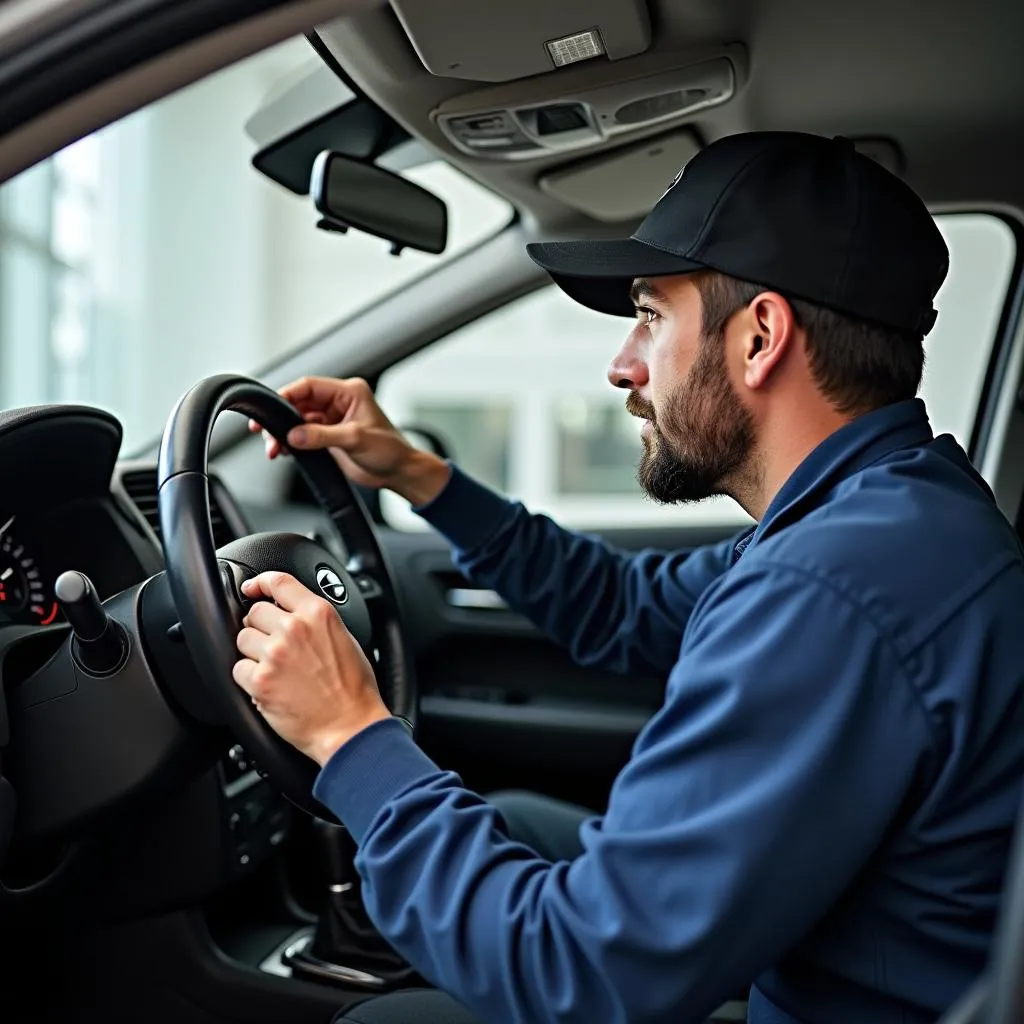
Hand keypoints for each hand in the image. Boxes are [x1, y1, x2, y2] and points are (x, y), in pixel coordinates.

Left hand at [233, 571, 390, 765]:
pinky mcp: (260, 681)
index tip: (251, 588)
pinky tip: (269, 686)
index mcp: (318, 613)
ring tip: (274, 669)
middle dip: (260, 628)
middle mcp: (295, 628)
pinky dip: (249, 679)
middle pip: (254, 612)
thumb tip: (294, 611)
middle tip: (274, 647)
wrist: (350, 726)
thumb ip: (317, 619)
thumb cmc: (354, 689)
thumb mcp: (345, 638)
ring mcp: (275, 654)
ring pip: (242, 639)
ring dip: (253, 653)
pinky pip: (238, 669)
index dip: (259, 583)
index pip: (278, 582)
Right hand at [249, 376, 449, 505]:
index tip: (271, 407)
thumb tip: (295, 435)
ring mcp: (331, 420)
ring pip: (297, 421)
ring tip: (274, 448)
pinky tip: (283, 451)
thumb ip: (323, 436)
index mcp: (349, 392)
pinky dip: (290, 443)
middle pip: (299, 403)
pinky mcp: (327, 437)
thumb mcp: (356, 439)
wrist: (398, 472)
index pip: (310, 386)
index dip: (287, 395)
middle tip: (264, 432)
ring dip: (283, 433)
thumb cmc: (390, 450)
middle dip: (281, 418)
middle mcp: (338, 403)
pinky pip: (302, 435)